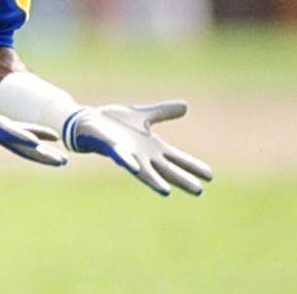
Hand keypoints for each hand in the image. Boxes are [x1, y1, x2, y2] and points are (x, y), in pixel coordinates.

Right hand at [0, 61, 66, 166]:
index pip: (7, 132)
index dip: (21, 136)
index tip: (37, 143)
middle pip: (22, 147)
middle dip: (41, 155)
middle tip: (61, 162)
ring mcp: (0, 132)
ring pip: (25, 146)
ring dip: (43, 153)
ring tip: (62, 160)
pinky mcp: (2, 128)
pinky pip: (23, 136)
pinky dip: (36, 137)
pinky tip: (50, 141)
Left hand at [66, 101, 212, 195]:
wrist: (86, 121)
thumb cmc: (112, 122)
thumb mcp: (143, 115)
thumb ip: (162, 113)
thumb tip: (186, 106)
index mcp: (150, 147)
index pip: (176, 159)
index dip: (192, 166)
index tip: (210, 176)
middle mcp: (141, 155)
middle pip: (166, 169)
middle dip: (181, 179)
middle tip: (199, 191)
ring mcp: (126, 154)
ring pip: (144, 171)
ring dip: (154, 180)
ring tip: (167, 190)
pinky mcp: (111, 148)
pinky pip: (120, 157)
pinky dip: (127, 162)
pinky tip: (135, 166)